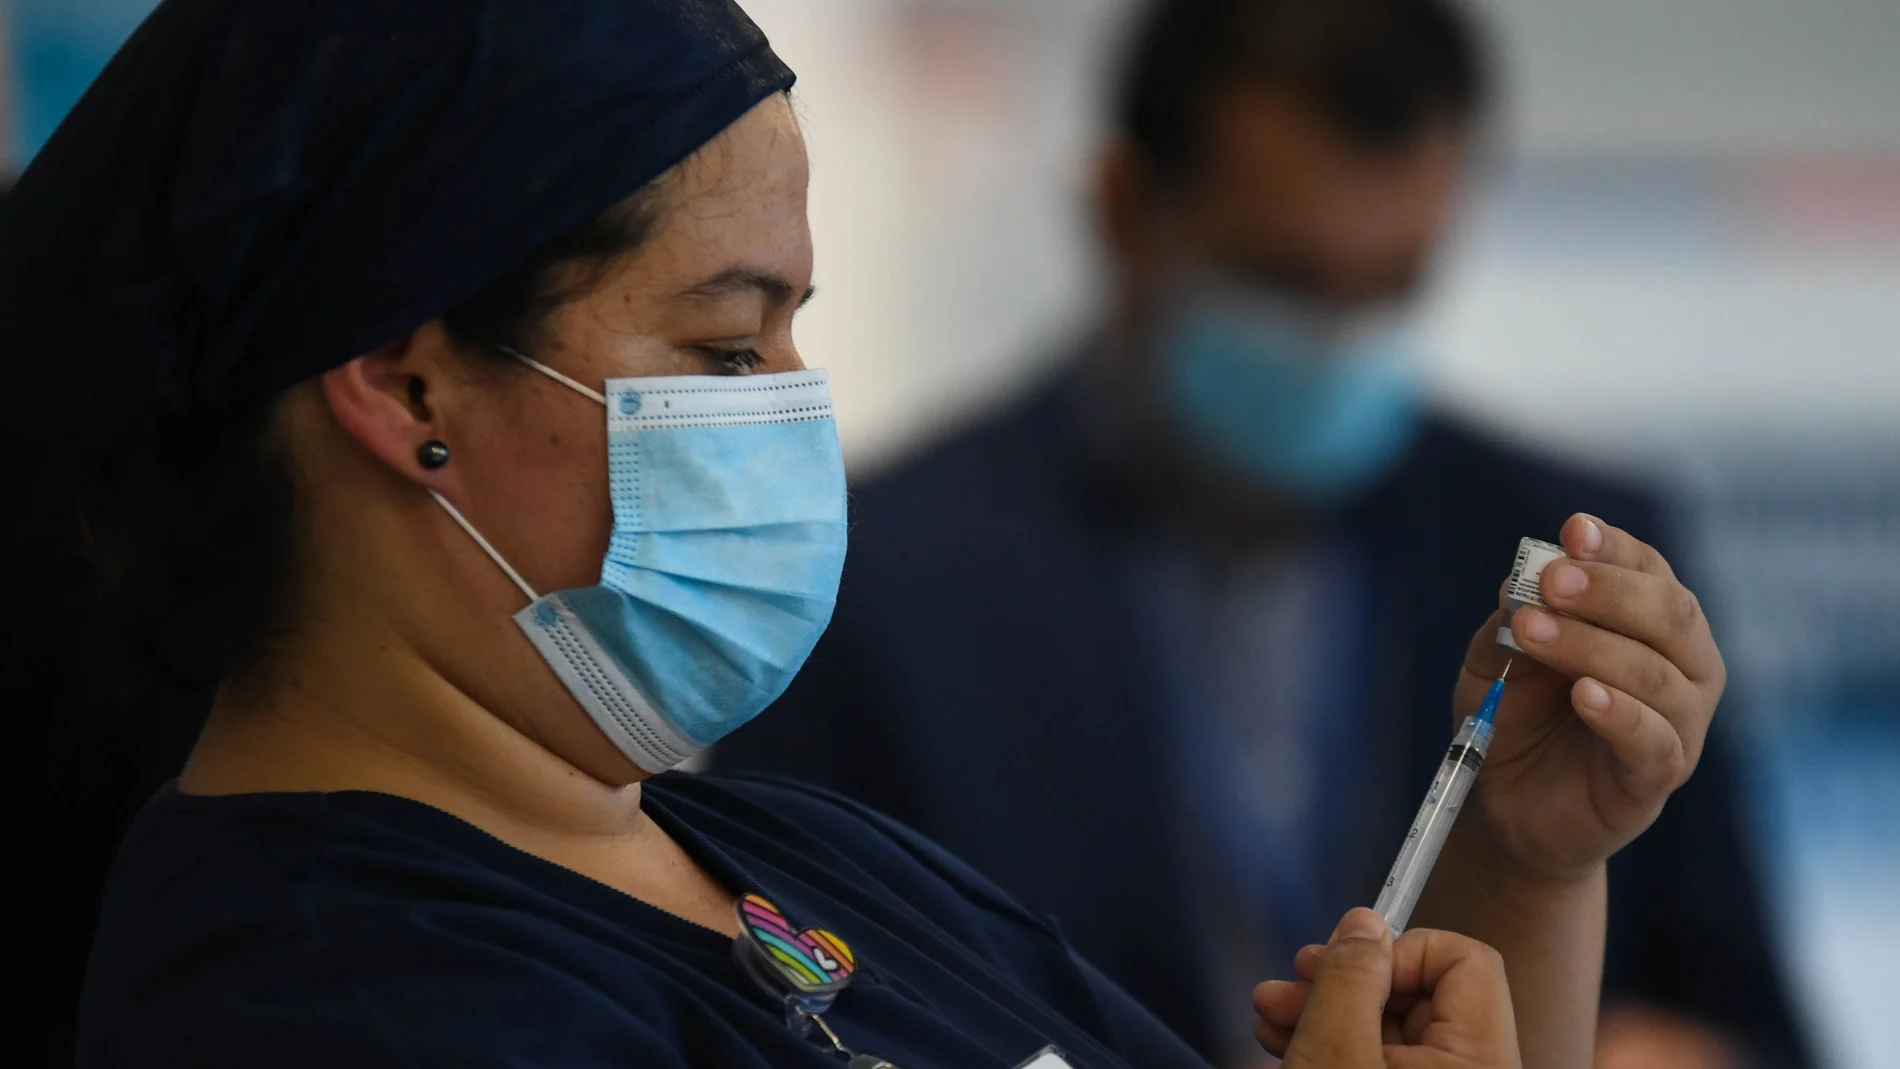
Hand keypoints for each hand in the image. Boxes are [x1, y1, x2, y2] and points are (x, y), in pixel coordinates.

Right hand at [1254, 907, 1522, 1068]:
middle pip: (1421, 993)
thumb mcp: (1334, 1051)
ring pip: (1394, 1028)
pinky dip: (1337, 1044)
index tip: (1344, 964)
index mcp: (1480, 1059)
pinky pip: (1385, 1059)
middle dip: (1344, 980)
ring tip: (1271, 1015)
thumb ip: (1350, 979)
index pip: (1465, 960)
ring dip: (1327, 1010)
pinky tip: (1285, 1039)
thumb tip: (1364, 923)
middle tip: (1288, 982)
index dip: (1399, 950)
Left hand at [1455, 514, 1725, 881]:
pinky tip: (1585, 694)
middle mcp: (1680, 665)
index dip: (1614, 549)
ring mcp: (1677, 723)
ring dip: (1593, 646)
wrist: (1504, 805)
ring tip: (1534, 632)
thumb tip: (1522, 580)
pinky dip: (1621, 713)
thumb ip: (1510, 620)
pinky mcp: (1657, 776)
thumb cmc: (1512, 717)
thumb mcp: (1494, 659)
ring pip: (1658, 674)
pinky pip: (1654, 741)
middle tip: (1551, 582)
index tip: (1574, 531)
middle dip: (1609, 590)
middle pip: (1670, 613)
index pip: (1648, 570)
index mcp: (1647, 623)